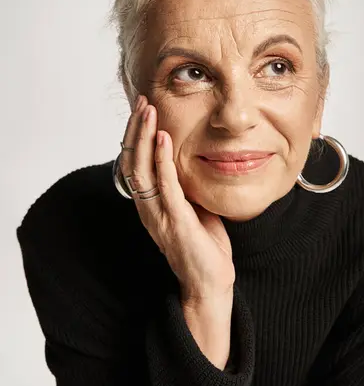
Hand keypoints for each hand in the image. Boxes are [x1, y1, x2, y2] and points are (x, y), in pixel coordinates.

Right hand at [119, 94, 235, 301]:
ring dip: (143, 137)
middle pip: (131, 161)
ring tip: (147, 112)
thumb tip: (186, 160)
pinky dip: (162, 159)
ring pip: (141, 169)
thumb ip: (183, 185)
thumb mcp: (191, 207)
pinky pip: (165, 185)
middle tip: (141, 102)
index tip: (143, 109)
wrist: (209, 282)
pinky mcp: (175, 221)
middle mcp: (147, 208)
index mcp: (150, 204)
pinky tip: (163, 138)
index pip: (134, 163)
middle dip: (135, 129)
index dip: (135, 136)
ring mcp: (158, 215)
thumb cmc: (203, 245)